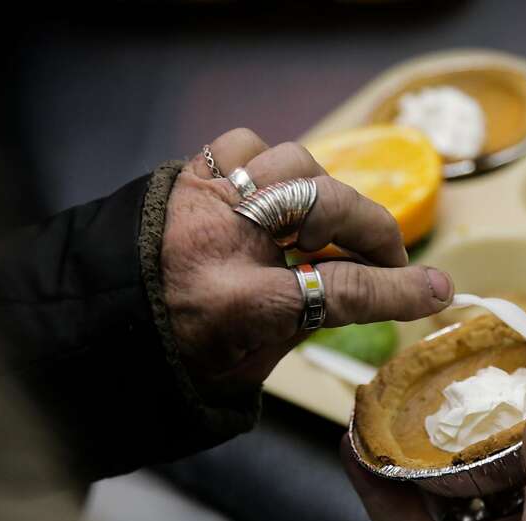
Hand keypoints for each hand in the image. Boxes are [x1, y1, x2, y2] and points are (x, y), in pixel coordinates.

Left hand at [162, 128, 453, 404]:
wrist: (88, 328)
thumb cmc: (170, 360)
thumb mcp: (244, 366)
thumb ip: (307, 322)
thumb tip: (366, 288)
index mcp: (238, 304)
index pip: (341, 288)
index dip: (398, 291)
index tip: (438, 290)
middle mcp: (222, 240)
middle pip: (327, 206)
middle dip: (374, 231)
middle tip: (389, 258)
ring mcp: (202, 199)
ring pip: (294, 163)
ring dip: (326, 194)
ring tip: (329, 227)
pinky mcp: (183, 176)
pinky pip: (245, 148)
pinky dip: (271, 168)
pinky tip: (275, 199)